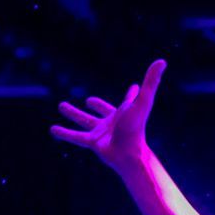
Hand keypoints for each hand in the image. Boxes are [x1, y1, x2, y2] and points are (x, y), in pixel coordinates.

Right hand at [50, 58, 165, 172]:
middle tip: (88, 100)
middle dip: (97, 105)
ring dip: (73, 114)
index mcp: (125, 112)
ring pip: (84, 121)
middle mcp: (113, 122)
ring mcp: (102, 132)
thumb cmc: (136, 128)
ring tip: (60, 105)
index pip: (128, 100)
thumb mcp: (143, 101)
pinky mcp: (93, 142)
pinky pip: (76, 137)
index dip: (131, 95)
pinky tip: (52, 129)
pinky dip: (64, 133)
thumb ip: (151, 82)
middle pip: (103, 111)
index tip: (134, 89)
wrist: (128, 153)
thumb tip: (162, 61)